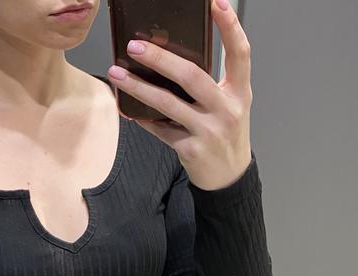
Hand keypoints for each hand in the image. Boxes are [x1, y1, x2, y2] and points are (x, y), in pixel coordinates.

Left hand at [107, 0, 252, 191]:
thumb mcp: (228, 105)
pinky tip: (126, 107)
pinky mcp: (191, 149)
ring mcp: (209, 131)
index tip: (216, 3)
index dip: (230, 26)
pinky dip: (142, 118)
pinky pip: (160, 129)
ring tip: (117, 73)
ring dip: (138, 87)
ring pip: (168, 104)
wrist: (229, 176)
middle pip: (192, 76)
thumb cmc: (224, 133)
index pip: (240, 52)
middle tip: (136, 46)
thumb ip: (210, 84)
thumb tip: (169, 59)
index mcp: (239, 91)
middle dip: (161, 58)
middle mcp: (226, 109)